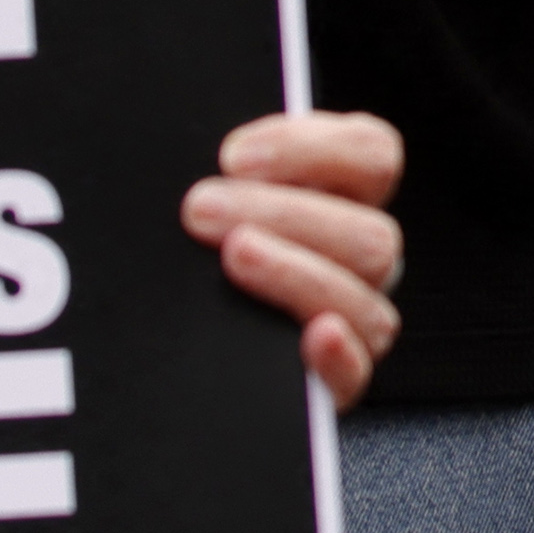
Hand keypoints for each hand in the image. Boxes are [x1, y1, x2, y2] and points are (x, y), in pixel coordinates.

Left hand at [184, 108, 409, 399]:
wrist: (161, 355)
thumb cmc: (193, 249)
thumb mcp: (212, 198)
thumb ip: (226, 173)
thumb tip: (214, 159)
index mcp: (344, 199)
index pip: (372, 155)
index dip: (312, 148)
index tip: (233, 157)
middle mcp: (359, 259)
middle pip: (370, 233)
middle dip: (284, 214)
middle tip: (201, 210)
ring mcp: (351, 321)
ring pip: (366, 298)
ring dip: (297, 272)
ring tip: (231, 257)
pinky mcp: (328, 384)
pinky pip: (357, 373)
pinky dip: (339, 354)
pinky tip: (311, 337)